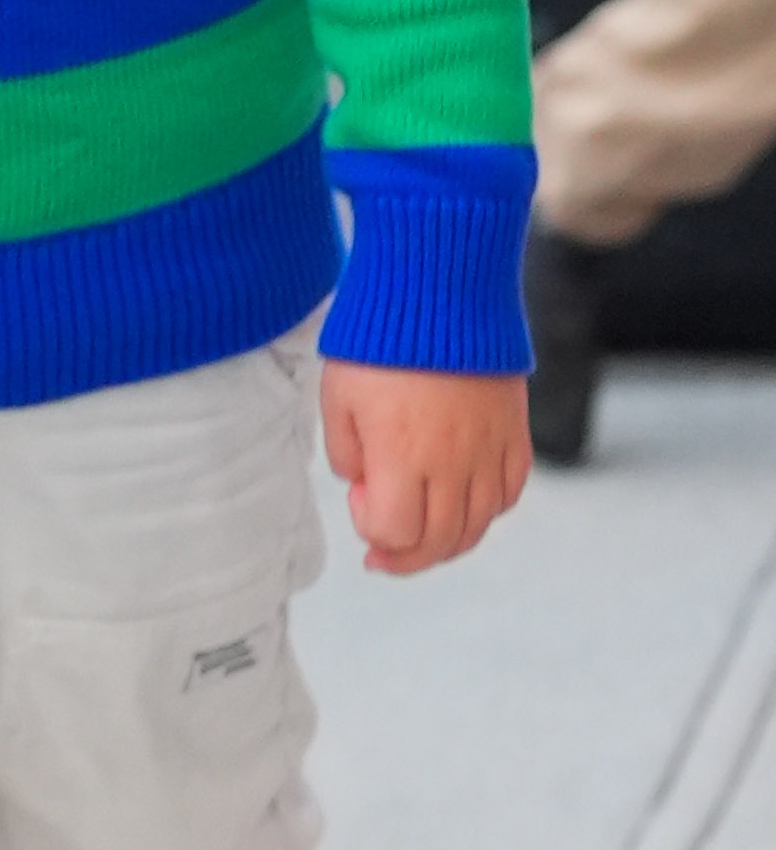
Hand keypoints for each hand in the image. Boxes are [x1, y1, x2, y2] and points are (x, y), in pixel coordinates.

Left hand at [323, 357, 529, 576]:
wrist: (440, 292)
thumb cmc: (380, 340)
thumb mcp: (337, 399)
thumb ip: (346, 453)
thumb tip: (364, 486)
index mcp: (402, 457)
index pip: (395, 532)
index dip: (371, 530)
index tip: (360, 497)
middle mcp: (452, 463)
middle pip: (438, 541)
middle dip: (405, 557)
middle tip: (383, 553)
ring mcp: (488, 450)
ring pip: (478, 525)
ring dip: (447, 542)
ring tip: (423, 535)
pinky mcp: (513, 432)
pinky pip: (509, 492)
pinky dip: (488, 510)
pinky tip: (465, 504)